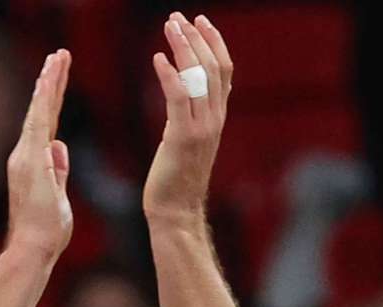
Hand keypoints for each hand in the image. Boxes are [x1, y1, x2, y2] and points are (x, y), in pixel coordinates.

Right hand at [5, 50, 72, 264]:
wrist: (32, 249)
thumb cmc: (45, 232)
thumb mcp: (58, 196)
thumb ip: (58, 171)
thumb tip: (60, 147)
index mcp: (33, 164)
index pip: (46, 126)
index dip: (52, 100)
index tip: (58, 77)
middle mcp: (25, 156)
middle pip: (41, 112)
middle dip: (51, 82)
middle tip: (60, 55)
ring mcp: (25, 157)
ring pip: (39, 111)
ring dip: (49, 82)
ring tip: (58, 57)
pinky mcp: (30, 160)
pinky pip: (38, 122)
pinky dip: (43, 99)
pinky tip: (49, 79)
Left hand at [142, 13, 232, 227]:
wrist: (175, 212)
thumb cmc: (175, 180)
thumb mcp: (188, 141)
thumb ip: (192, 116)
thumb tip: (185, 94)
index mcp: (217, 118)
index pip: (224, 71)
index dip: (214, 43)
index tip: (200, 21)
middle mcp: (214, 120)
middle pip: (214, 67)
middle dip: (197, 37)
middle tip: (178, 17)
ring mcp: (202, 129)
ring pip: (199, 77)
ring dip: (184, 47)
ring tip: (170, 26)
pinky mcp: (182, 138)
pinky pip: (179, 98)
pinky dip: (169, 75)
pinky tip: (157, 58)